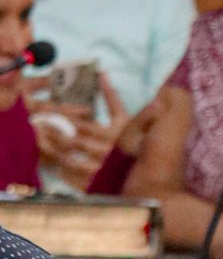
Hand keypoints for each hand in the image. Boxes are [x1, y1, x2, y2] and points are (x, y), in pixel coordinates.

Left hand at [28, 72, 127, 187]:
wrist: (148, 173)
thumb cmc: (132, 141)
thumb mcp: (125, 117)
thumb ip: (112, 97)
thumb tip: (101, 73)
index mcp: (112, 136)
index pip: (83, 125)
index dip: (63, 118)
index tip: (48, 111)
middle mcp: (106, 154)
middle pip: (73, 142)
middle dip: (53, 132)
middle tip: (38, 124)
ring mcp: (101, 172)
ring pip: (71, 160)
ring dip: (53, 150)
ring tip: (41, 142)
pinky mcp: (97, 185)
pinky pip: (75, 180)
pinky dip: (63, 172)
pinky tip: (55, 164)